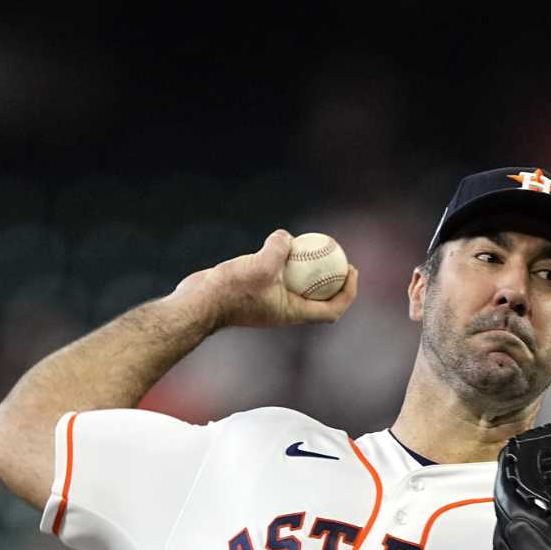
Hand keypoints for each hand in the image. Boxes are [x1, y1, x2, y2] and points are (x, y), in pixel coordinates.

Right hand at [169, 229, 359, 332]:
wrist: (198, 302)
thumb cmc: (230, 291)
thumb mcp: (260, 266)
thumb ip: (278, 249)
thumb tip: (287, 236)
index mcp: (293, 313)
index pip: (332, 310)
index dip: (348, 292)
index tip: (352, 271)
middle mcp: (284, 310)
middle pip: (320, 298)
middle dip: (334, 279)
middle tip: (339, 256)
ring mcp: (270, 301)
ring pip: (298, 285)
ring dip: (308, 269)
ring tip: (313, 246)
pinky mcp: (256, 290)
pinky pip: (278, 275)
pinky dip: (284, 261)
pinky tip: (281, 243)